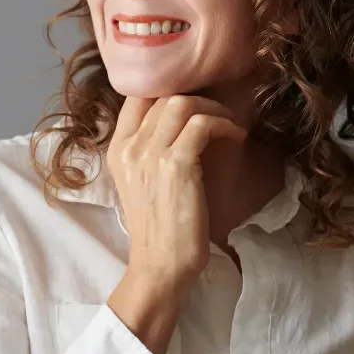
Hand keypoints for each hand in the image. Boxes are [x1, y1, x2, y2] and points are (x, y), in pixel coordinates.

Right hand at [107, 94, 245, 295]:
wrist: (161, 264)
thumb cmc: (160, 227)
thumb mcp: (143, 181)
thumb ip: (150, 150)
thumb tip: (179, 120)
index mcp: (117, 149)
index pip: (136, 95)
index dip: (168, 89)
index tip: (195, 102)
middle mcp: (129, 147)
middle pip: (162, 95)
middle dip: (198, 98)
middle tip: (219, 115)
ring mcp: (150, 154)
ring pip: (181, 103)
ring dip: (213, 108)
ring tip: (229, 125)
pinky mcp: (177, 165)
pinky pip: (202, 124)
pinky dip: (224, 125)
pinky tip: (236, 137)